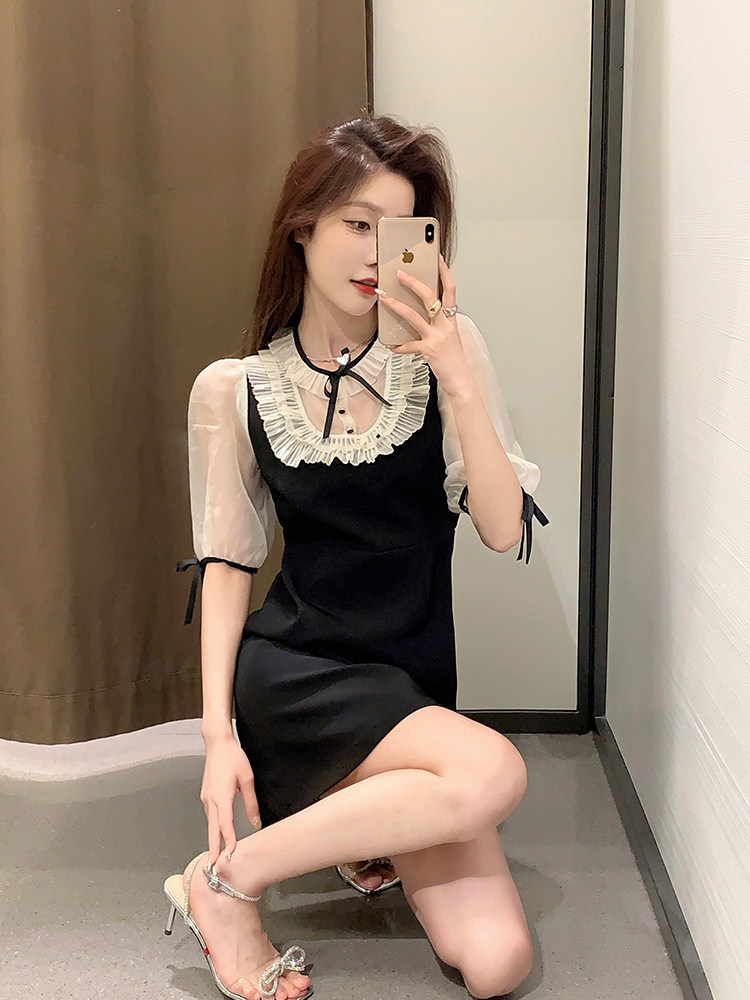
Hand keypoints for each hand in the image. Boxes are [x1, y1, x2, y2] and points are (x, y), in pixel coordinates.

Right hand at [200, 734, 260, 866]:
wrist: (217, 744)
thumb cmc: (233, 758)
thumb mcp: (247, 779)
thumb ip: (251, 802)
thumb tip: (255, 822)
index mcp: (222, 796)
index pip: (225, 823)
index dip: (228, 840)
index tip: (231, 853)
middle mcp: (211, 799)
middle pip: (212, 828)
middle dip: (213, 847)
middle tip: (213, 865)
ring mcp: (206, 797)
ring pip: (210, 822)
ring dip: (212, 838)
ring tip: (216, 853)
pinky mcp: (206, 794)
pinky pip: (210, 814)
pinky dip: (213, 826)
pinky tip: (217, 831)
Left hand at [378, 253, 473, 397]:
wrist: (461, 380)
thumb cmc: (454, 359)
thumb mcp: (450, 337)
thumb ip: (438, 324)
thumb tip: (423, 315)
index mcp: (451, 320)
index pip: (450, 290)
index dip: (445, 273)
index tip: (437, 259)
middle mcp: (445, 325)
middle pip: (431, 297)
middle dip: (414, 283)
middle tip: (399, 274)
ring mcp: (437, 337)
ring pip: (414, 316)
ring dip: (397, 305)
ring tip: (384, 298)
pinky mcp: (429, 350)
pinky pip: (409, 345)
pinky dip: (399, 346)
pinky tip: (391, 346)